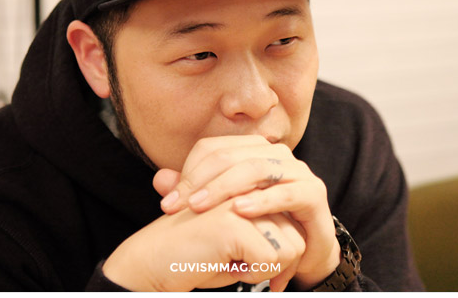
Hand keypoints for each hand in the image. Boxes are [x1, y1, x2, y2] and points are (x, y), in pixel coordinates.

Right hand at [102, 199, 305, 290]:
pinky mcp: (233, 220)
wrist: (153, 262)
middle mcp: (248, 186)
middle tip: (242, 267)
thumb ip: (269, 228)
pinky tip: (223, 264)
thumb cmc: (197, 254)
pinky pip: (271, 259)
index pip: (293, 222)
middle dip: (279, 264)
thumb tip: (304, 242)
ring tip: (229, 260)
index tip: (260, 265)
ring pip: (290, 247)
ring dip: (263, 268)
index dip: (283, 252)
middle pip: (297, 235)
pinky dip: (252, 274)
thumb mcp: (240, 239)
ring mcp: (240, 199)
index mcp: (249, 184)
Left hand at [154, 135, 340, 289]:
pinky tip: (239, 210)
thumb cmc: (260, 225)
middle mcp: (275, 154)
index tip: (169, 202)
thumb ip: (194, 192)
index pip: (214, 149)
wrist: (303, 251)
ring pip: (257, 168)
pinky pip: (286, 192)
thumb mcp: (222, 209)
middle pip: (232, 155)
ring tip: (201, 206)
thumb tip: (159, 179)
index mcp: (252, 150)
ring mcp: (297, 171)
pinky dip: (262, 201)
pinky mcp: (314, 193)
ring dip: (226, 187)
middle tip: (181, 206)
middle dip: (202, 181)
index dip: (189, 172)